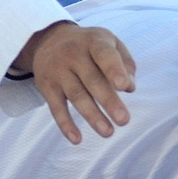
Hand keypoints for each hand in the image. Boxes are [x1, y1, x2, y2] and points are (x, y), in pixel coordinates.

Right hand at [14, 21, 134, 143]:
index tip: (124, 86)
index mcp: (94, 41)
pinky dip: (65, 124)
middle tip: (124, 120)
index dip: (114, 69)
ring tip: (108, 132)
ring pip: (76, 96)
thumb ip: (124, 62)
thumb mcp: (108, 42)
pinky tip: (77, 139)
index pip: (104, 55)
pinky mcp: (47, 87)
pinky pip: (56, 108)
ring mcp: (58, 71)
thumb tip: (130, 87)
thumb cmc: (89, 46)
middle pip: (92, 80)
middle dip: (108, 101)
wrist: (48, 39)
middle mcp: (74, 54)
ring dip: (92, 116)